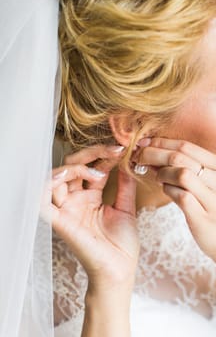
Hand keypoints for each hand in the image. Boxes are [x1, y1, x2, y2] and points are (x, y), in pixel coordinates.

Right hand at [48, 145, 139, 289]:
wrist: (120, 269)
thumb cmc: (122, 244)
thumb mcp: (126, 209)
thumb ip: (125, 185)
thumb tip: (127, 163)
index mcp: (91, 197)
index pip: (92, 168)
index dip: (104, 155)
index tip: (122, 148)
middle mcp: (76, 200)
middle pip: (73, 167)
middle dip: (91, 154)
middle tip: (114, 150)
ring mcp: (67, 209)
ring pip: (58, 177)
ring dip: (74, 166)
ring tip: (97, 170)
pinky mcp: (59, 221)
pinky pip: (43, 200)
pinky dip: (47, 185)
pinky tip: (65, 176)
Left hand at [135, 137, 215, 261]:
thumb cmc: (212, 207)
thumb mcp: (204, 183)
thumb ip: (184, 168)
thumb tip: (154, 155)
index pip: (186, 146)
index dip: (161, 143)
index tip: (143, 143)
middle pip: (180, 157)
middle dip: (153, 153)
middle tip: (139, 157)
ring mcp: (212, 199)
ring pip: (182, 174)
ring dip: (162, 173)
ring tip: (158, 177)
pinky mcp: (204, 218)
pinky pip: (182, 197)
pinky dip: (168, 190)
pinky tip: (166, 190)